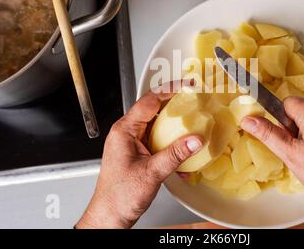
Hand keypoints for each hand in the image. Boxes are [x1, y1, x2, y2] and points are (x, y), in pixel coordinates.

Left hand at [76, 84, 202, 228]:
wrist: (109, 216)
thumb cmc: (118, 196)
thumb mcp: (152, 173)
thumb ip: (175, 155)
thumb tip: (195, 139)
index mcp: (124, 130)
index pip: (149, 100)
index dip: (170, 90)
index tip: (187, 87)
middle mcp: (127, 133)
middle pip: (154, 109)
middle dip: (176, 106)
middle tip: (195, 102)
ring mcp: (133, 143)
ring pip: (157, 125)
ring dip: (175, 126)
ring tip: (193, 125)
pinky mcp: (139, 153)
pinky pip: (158, 140)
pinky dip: (172, 143)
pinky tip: (183, 153)